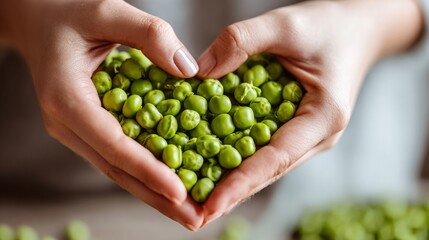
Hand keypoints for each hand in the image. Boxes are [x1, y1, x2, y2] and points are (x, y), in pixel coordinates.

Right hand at [0, 0, 201, 229]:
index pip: (112, 144)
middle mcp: (68, 123)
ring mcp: (75, 130)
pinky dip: (144, 173)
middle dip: (156, 197)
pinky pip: (118, 156)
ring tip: (188, 213)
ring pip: (118, 169)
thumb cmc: (68, 12)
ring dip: (153, 193)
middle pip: (117, 169)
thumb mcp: (108, 11)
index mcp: (67, 98)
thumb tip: (189, 70)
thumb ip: (149, 35)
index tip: (180, 192)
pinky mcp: (87, 128)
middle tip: (195, 219)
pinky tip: (170, 185)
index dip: (147, 169)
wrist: (38, 21)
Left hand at [196, 0, 422, 225]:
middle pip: (268, 169)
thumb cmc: (329, 26)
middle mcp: (315, 134)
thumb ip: (242, 42)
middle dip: (232, 192)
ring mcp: (305, 133)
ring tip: (198, 198)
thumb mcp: (286, 24)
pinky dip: (237, 155)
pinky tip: (210, 162)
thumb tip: (199, 72)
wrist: (355, 27)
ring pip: (264, 162)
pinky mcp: (292, 125)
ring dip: (232, 179)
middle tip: (196, 214)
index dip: (243, 182)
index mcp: (323, 117)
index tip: (212, 205)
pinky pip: (263, 145)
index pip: (277, 158)